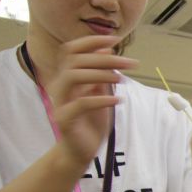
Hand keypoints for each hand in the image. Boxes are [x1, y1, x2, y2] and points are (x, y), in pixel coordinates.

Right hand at [46, 35, 136, 169]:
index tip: (115, 40)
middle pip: (76, 61)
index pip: (71, 50)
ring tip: (122, 79)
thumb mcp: (101, 93)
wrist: (80, 150)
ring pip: (74, 77)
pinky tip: (117, 100)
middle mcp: (61, 86)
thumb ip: (102, 74)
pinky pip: (80, 104)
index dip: (91, 41)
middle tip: (130, 63)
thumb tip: (109, 49)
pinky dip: (101, 99)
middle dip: (105, 58)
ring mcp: (61, 102)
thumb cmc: (91, 121)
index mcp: (68, 77)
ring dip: (101, 74)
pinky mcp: (65, 119)